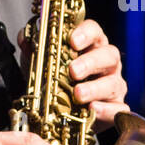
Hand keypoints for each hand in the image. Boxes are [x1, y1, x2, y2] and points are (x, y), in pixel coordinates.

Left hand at [16, 19, 130, 131]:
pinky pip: (118, 109)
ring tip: (77, 94)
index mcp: (91, 46)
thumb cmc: (56, 82)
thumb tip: (25, 38)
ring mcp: (113, 86)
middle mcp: (106, 65)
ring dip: (95, 88)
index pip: (94, 31)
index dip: (86, 33)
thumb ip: (33, 49)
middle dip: (91, 62)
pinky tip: (93, 110)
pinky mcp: (115, 108)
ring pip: (114, 83)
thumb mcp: (40, 64)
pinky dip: (107, 110)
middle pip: (109, 55)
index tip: (73, 41)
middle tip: (73, 71)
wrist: (60, 113)